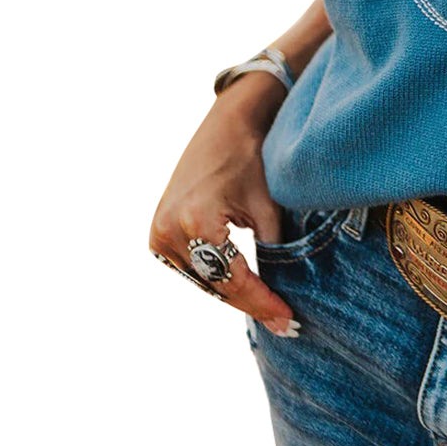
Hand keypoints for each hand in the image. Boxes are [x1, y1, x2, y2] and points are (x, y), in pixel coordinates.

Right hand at [148, 74, 298, 334]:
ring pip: (202, 280)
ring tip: (269, 307)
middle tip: (285, 322)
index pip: (233, 279)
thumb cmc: (252, 157)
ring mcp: (159, 232)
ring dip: (232, 292)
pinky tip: (243, 286)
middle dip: (250, 303)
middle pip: (215, 285)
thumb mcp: (268, 206)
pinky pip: (191, 267)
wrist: (229, 122)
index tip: (288, 321)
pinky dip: (215, 276)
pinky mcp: (159, 232)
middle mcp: (170, 230)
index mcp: (196, 221)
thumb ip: (274, 251)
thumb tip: (283, 294)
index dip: (263, 303)